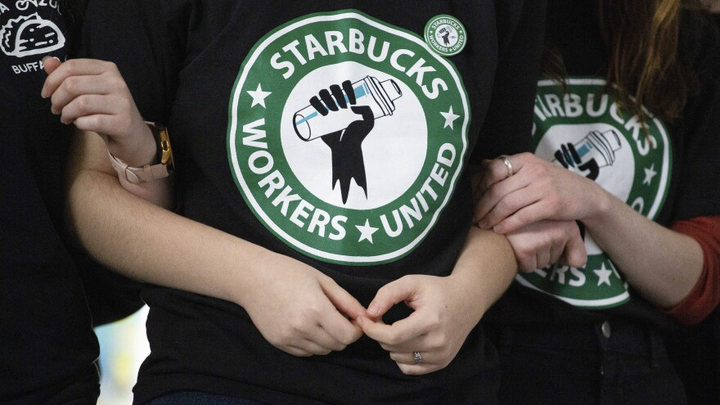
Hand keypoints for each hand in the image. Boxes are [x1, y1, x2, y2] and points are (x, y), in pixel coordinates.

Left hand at [41, 57, 154, 166]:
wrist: (133, 135)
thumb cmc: (107, 111)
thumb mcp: (88, 90)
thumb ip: (68, 75)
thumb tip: (47, 61)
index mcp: (108, 69)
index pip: (72, 66)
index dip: (52, 80)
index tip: (46, 94)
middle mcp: (117, 82)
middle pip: (72, 84)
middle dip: (57, 99)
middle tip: (56, 109)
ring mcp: (122, 102)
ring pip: (80, 103)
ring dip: (67, 113)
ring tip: (66, 118)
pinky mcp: (123, 122)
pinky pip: (91, 121)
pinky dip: (80, 124)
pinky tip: (81, 125)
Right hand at [241, 252, 364, 356]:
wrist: (252, 277)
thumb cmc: (289, 272)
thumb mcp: (322, 279)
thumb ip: (346, 300)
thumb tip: (365, 316)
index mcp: (316, 309)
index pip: (347, 335)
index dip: (356, 329)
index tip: (353, 320)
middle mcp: (303, 327)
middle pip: (337, 345)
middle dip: (343, 334)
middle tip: (338, 318)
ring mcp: (289, 337)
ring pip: (322, 351)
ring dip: (328, 340)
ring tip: (320, 320)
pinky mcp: (278, 343)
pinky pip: (305, 352)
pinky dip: (312, 344)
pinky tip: (307, 326)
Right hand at [312, 80, 374, 203]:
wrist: (346, 154)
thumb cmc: (358, 139)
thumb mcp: (369, 125)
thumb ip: (369, 113)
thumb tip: (355, 105)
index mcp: (348, 101)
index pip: (344, 87)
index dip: (345, 88)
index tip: (350, 99)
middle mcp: (335, 103)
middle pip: (332, 91)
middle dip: (334, 94)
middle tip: (340, 107)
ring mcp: (325, 111)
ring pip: (321, 96)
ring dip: (324, 98)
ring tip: (330, 110)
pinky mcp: (316, 120)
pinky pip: (311, 105)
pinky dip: (313, 102)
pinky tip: (317, 105)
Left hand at [357, 274, 480, 374]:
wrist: (467, 301)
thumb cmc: (437, 289)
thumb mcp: (412, 282)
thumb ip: (388, 294)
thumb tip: (370, 313)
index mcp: (431, 320)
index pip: (393, 335)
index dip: (372, 329)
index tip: (364, 318)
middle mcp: (438, 342)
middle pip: (393, 347)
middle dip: (380, 333)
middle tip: (381, 318)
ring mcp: (441, 355)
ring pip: (398, 358)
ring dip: (391, 344)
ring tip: (399, 326)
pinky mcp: (441, 363)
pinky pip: (409, 368)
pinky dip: (401, 356)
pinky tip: (407, 340)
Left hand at [473, 153, 606, 233]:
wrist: (586, 195)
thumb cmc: (553, 183)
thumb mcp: (533, 169)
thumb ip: (510, 168)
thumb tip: (481, 165)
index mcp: (526, 160)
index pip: (494, 170)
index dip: (479, 186)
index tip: (470, 200)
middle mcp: (534, 170)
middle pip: (498, 189)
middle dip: (482, 206)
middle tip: (472, 218)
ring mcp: (544, 187)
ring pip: (508, 204)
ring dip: (492, 217)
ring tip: (483, 226)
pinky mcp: (552, 204)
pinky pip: (523, 216)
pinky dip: (508, 224)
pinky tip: (500, 230)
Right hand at [505, 220, 586, 271]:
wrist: (495, 213)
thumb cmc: (524, 221)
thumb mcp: (552, 225)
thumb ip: (572, 246)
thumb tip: (577, 264)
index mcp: (568, 224)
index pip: (578, 261)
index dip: (564, 259)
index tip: (553, 248)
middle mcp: (559, 230)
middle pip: (555, 261)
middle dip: (543, 254)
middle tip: (530, 237)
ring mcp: (542, 239)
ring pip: (542, 264)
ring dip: (532, 257)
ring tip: (521, 238)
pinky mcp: (525, 248)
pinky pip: (529, 267)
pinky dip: (521, 261)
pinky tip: (515, 245)